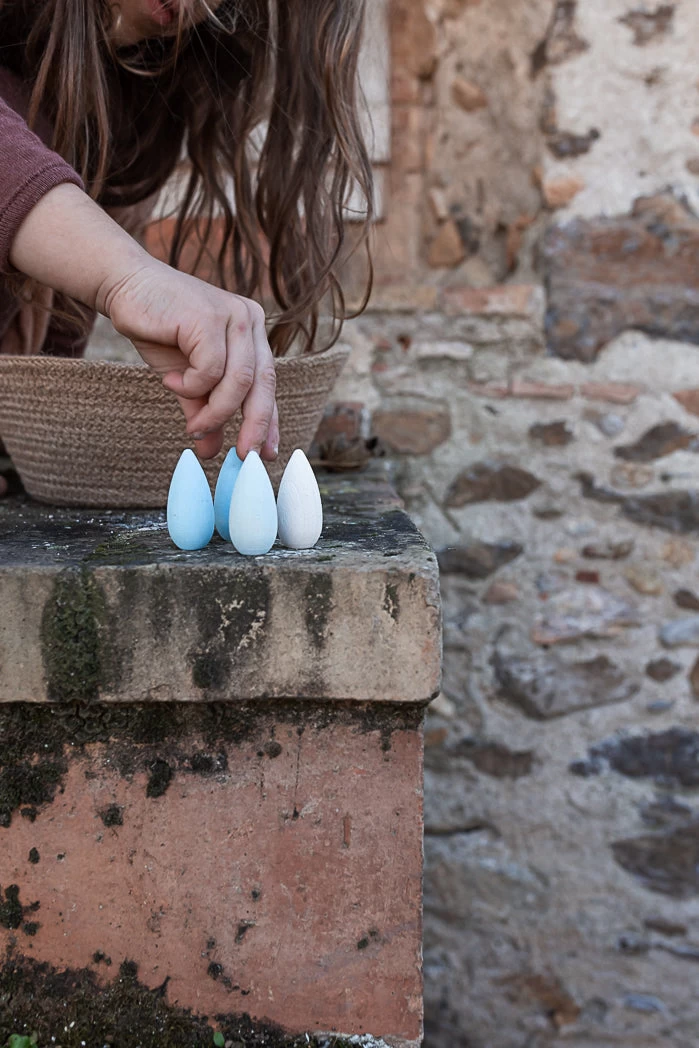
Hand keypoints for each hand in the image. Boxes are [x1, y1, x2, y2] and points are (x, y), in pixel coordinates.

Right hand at [102, 260, 278, 460]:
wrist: (125, 287)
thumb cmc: (158, 330)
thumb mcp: (186, 380)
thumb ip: (203, 411)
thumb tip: (211, 451)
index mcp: (252, 334)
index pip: (267, 384)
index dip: (269, 421)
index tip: (266, 453)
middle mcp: (249, 322)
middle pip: (262, 385)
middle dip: (253, 426)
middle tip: (240, 456)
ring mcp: (232, 316)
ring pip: (237, 382)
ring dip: (215, 412)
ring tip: (193, 425)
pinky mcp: (209, 317)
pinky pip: (210, 369)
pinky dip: (192, 386)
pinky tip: (172, 381)